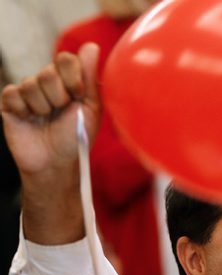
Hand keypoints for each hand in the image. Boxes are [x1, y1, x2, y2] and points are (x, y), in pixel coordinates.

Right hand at [1, 42, 100, 244]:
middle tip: (60, 113)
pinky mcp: (10, 103)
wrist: (56, 163)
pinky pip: (14, 94)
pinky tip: (30, 120)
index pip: (66, 59)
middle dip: (58, 97)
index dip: (72, 78)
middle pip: (48, 72)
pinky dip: (24, 110)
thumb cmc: (76, 138)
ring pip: (31, 85)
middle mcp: (47, 82)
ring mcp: (27, 91)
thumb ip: (91, 78)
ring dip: (43, 108)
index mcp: (69, 80)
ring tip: (46, 120)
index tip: (78, 96)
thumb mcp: (91, 110)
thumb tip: (92, 46)